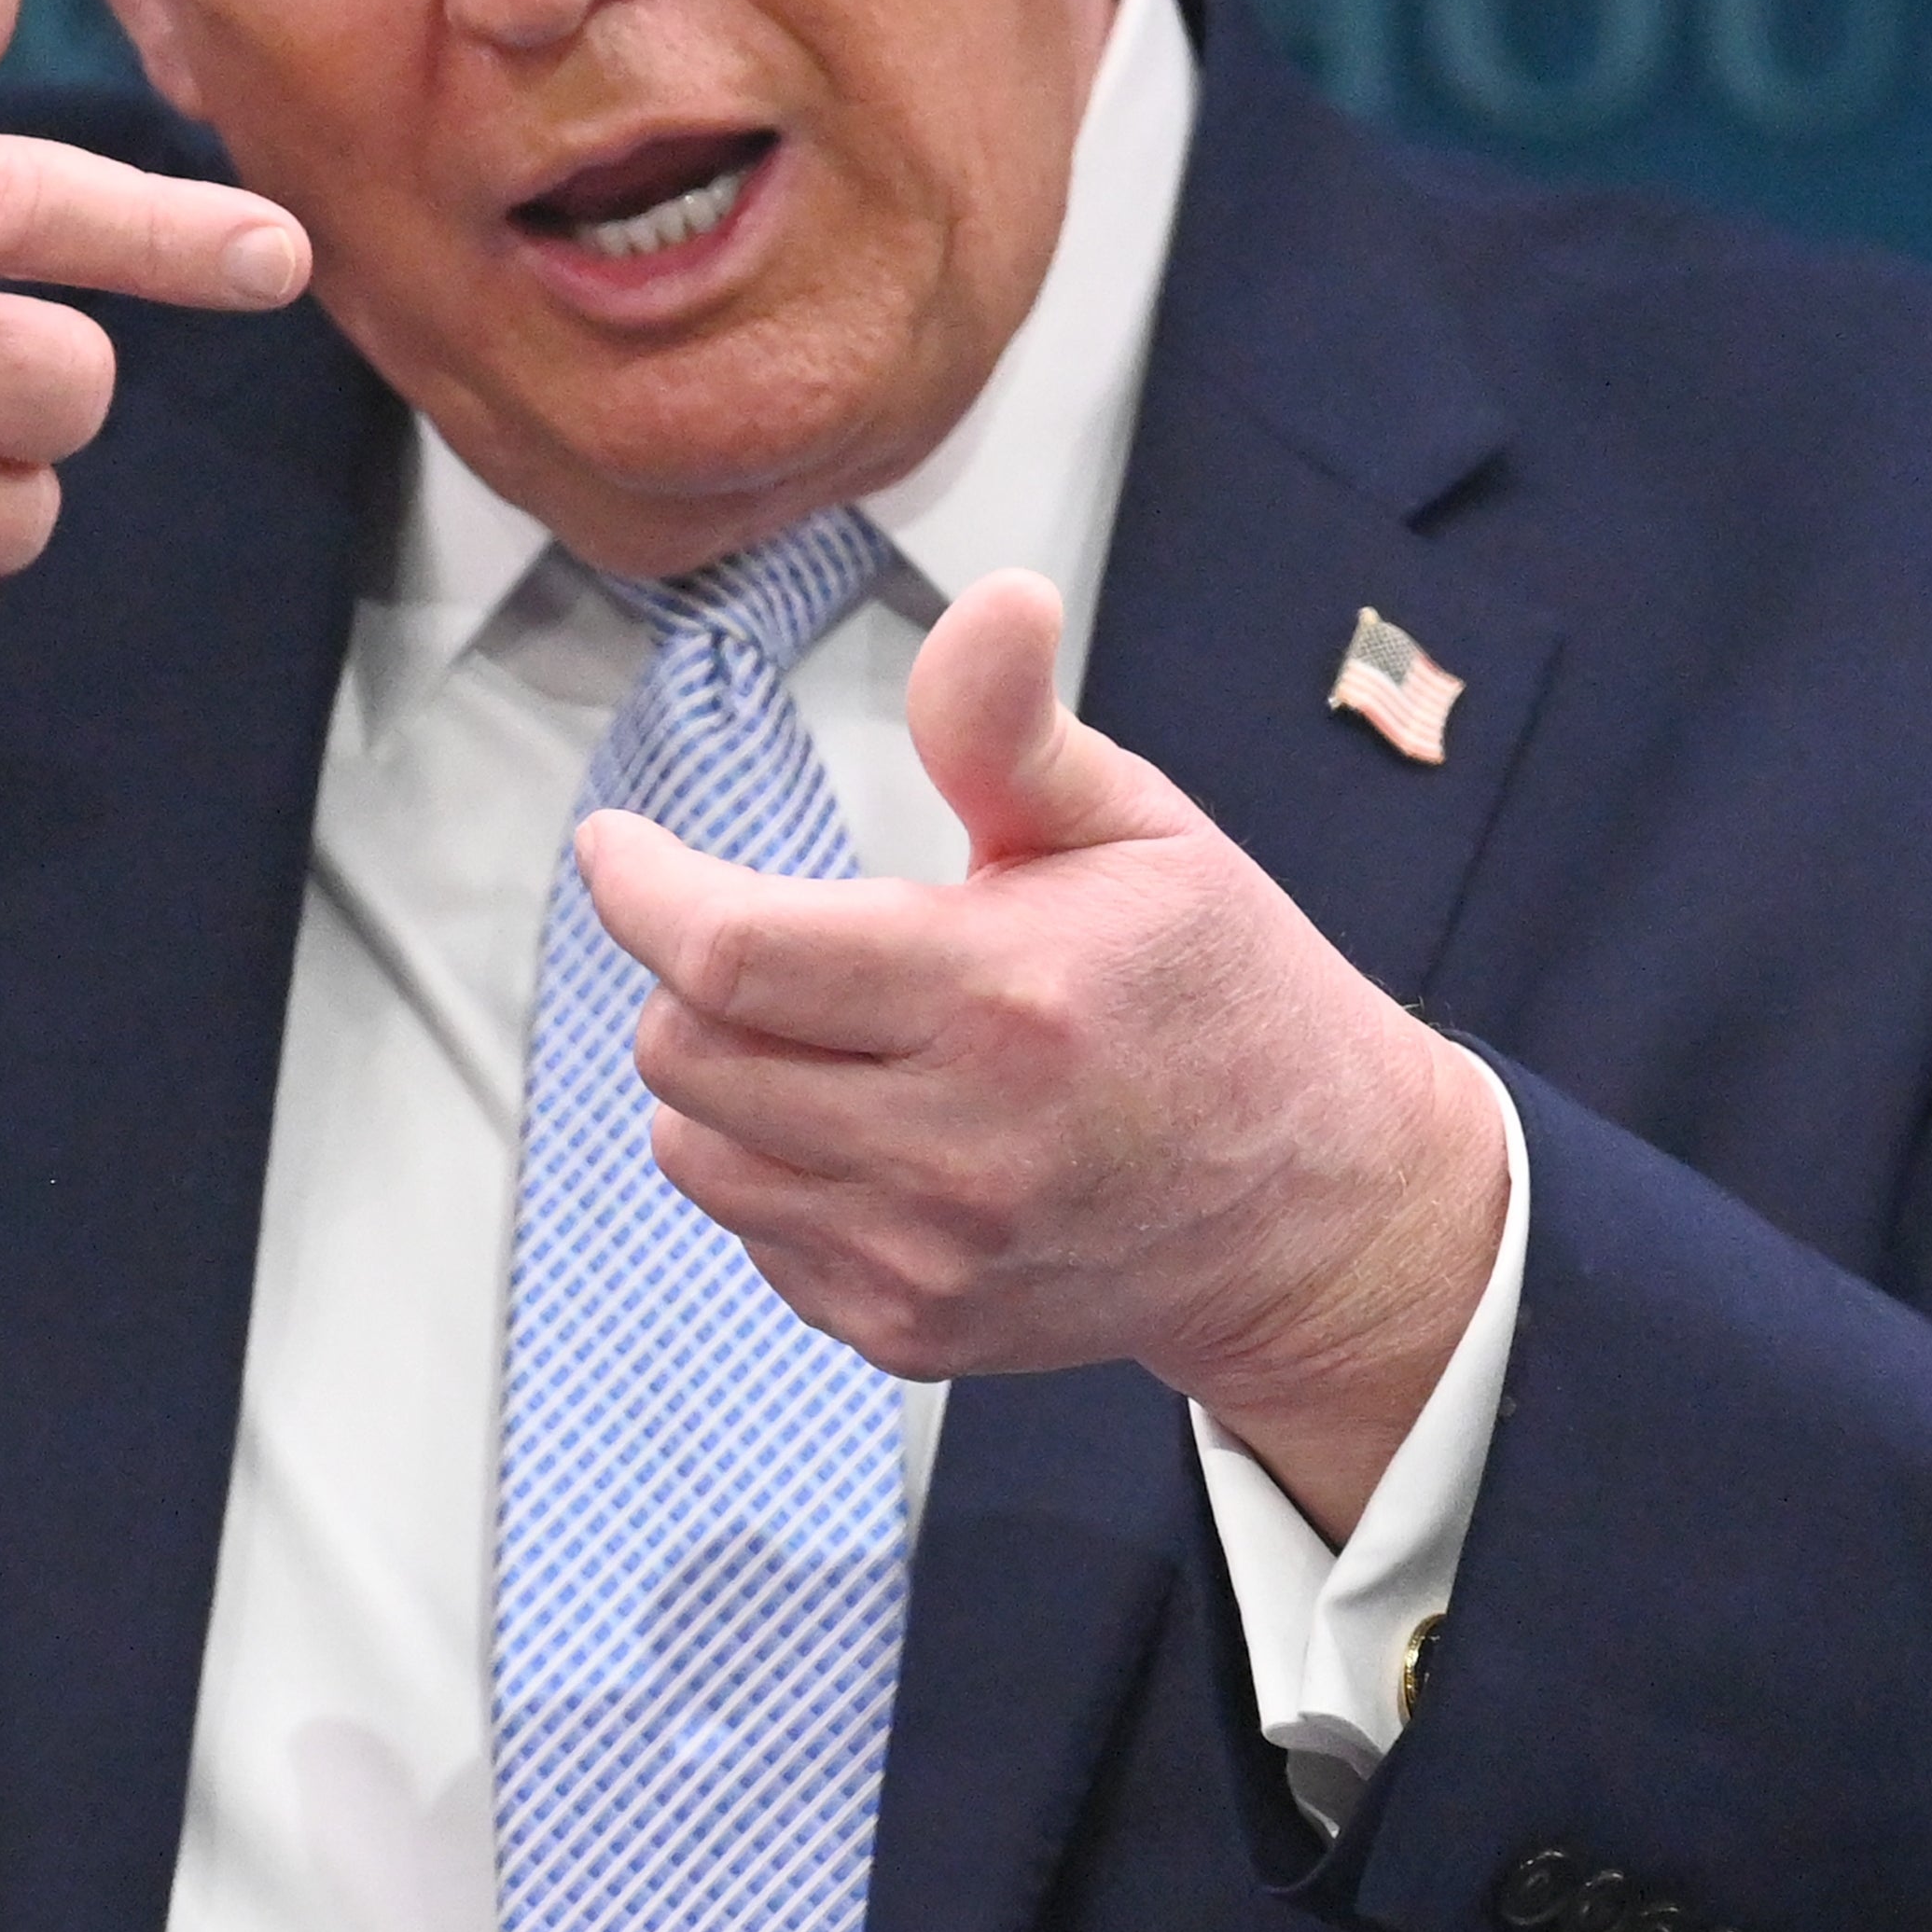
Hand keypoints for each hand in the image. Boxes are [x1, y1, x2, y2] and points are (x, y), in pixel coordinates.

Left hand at [579, 571, 1504, 1539]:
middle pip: (688, 1054)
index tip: (619, 849)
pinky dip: (774, 1172)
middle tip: (766, 938)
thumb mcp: (1140, 829)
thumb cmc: (1222, 997)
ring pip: (697, 1153)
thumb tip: (997, 600)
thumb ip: (1014, 729)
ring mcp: (927, 1257)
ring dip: (721, 1079)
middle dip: (692, 976)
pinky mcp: (910, 1331)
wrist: (1312, 1210)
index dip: (643, 891)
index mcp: (1004, 1000)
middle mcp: (956, 1147)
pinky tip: (872, 1128)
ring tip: (826, 1036)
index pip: (733, 954)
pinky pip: (756, 1236)